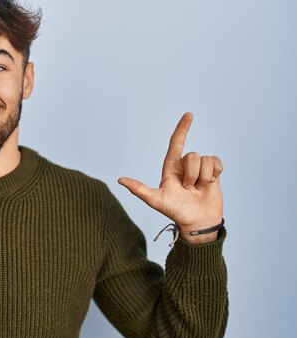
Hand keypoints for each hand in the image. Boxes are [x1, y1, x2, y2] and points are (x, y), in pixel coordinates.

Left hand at [118, 113, 223, 243]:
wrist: (198, 223)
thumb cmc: (175, 212)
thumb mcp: (156, 201)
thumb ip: (139, 189)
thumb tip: (120, 180)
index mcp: (170, 168)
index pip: (176, 143)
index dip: (182, 128)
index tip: (189, 114)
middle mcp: (185, 166)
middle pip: (192, 155)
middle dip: (191, 174)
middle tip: (188, 189)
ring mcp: (200, 170)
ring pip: (205, 160)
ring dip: (203, 178)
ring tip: (198, 190)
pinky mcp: (214, 173)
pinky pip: (217, 163)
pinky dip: (215, 174)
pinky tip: (210, 185)